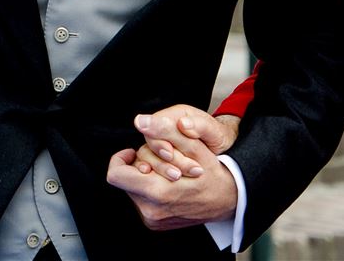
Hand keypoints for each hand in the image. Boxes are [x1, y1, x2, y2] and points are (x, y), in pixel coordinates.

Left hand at [105, 109, 239, 230]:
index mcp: (156, 192)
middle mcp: (151, 210)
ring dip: (145, 176)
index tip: (131, 151)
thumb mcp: (192, 147)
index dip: (120, 159)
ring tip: (168, 172)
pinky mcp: (155, 223)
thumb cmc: (211, 173)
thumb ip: (164, 131)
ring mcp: (153, 219)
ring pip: (133, 188)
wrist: (228, 199)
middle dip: (139, 164)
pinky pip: (141, 200)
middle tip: (161, 161)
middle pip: (126, 179)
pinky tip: (169, 184)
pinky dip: (150, 188)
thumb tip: (141, 121)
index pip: (115, 174)